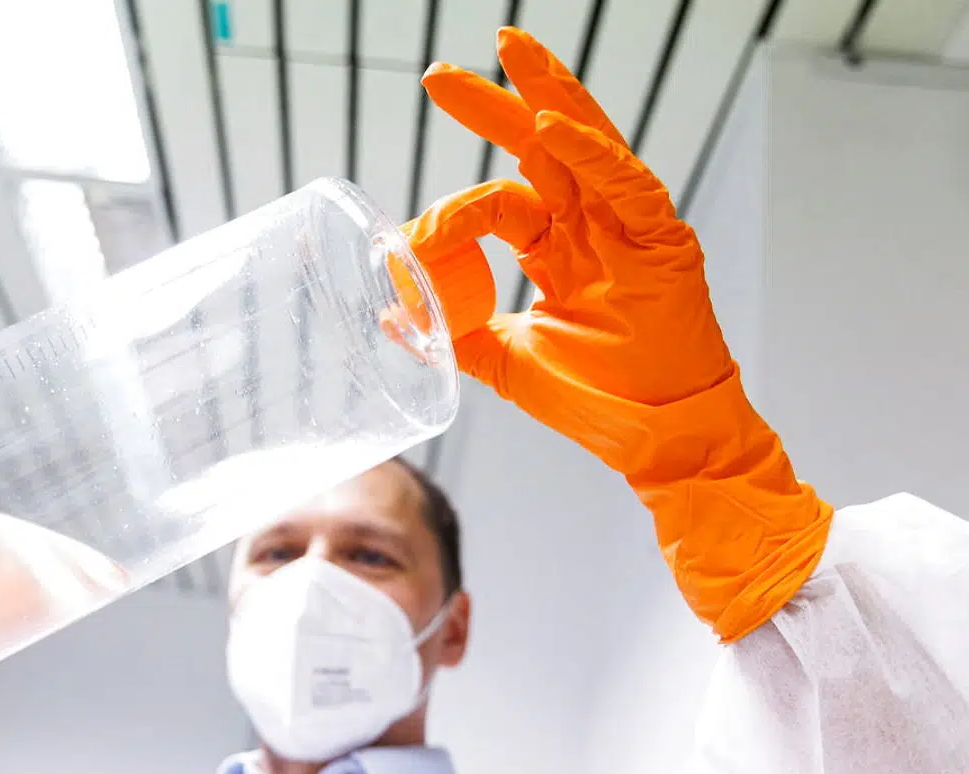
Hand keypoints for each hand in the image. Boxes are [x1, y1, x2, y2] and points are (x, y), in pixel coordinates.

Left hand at [405, 28, 831, 640]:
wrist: (657, 442)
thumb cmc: (596, 402)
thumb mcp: (507, 364)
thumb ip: (455, 334)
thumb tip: (391, 314)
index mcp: (555, 250)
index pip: (498, 202)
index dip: (451, 210)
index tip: (410, 239)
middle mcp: (590, 228)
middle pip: (535, 149)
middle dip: (489, 106)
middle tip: (437, 75)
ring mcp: (629, 229)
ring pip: (586, 142)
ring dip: (546, 94)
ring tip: (508, 50)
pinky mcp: (665, 241)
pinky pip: (626, 184)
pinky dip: (590, 153)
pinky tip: (550, 127)